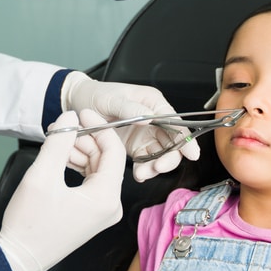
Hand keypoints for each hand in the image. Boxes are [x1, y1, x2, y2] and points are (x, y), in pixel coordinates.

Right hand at [0, 109, 125, 270]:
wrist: (19, 257)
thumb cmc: (29, 224)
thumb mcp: (42, 175)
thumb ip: (59, 142)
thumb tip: (70, 117)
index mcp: (106, 198)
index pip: (113, 151)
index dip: (98, 127)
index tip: (82, 112)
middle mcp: (109, 205)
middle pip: (106, 159)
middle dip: (85, 139)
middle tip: (63, 126)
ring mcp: (100, 211)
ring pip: (97, 169)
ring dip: (79, 151)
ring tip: (56, 141)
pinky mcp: (89, 213)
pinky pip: (89, 181)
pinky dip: (76, 166)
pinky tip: (59, 158)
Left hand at [62, 71, 199, 181]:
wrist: (78, 105)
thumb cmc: (97, 95)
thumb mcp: (112, 99)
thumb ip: (130, 109)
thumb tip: (149, 117)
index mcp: (153, 103)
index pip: (176, 122)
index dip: (186, 139)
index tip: (191, 154)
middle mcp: (154, 120)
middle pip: (173, 142)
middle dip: (169, 158)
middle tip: (157, 168)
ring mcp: (146, 134)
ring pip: (161, 154)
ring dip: (156, 166)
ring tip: (143, 173)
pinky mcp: (136, 147)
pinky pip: (147, 160)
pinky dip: (145, 169)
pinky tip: (139, 174)